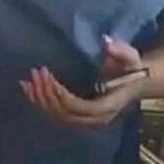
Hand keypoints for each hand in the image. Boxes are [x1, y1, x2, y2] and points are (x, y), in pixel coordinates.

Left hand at [20, 36, 144, 128]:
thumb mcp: (130, 57)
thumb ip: (120, 51)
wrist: (135, 83)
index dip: (61, 95)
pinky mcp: (78, 117)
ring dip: (40, 100)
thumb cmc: (132, 68)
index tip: (49, 77)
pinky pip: (56, 115)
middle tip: (36, 73)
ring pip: (57, 116)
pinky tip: (29, 90)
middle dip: (46, 95)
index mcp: (108, 106)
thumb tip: (106, 42)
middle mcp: (95, 119)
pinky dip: (41, 103)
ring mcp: (85, 121)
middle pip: (64, 113)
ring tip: (27, 81)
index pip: (79, 107)